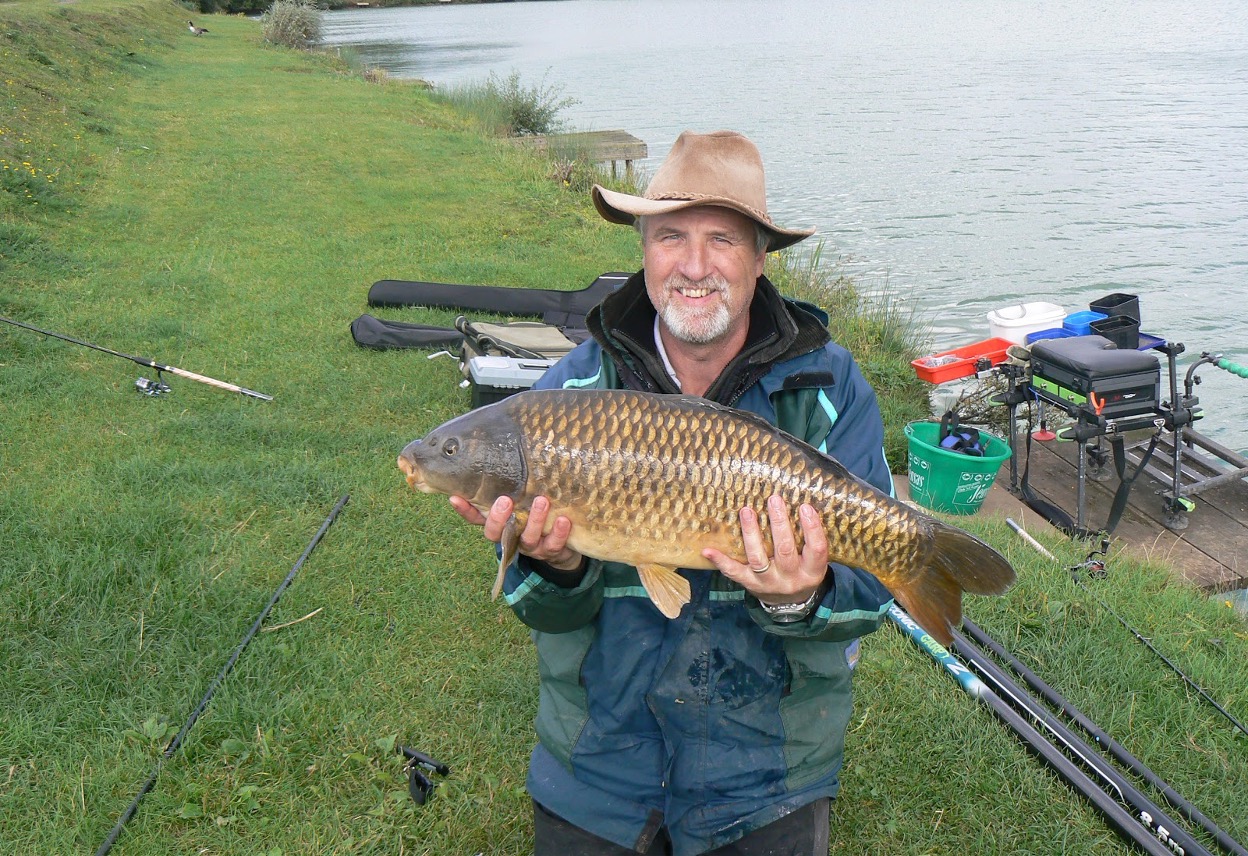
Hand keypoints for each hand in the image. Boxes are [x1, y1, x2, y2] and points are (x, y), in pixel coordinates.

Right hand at [448, 494, 583, 571]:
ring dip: (534, 520)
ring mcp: (530, 546)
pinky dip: (559, 533)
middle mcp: (510, 536)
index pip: (475, 518)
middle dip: (498, 518)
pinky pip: (553, 545)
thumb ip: (514, 485)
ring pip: (527, 538)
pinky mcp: (551, 551)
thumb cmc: (537, 512)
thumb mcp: (524, 498)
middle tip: (505, 500)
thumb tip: (504, 451)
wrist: (563, 544)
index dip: (464, 510)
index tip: (454, 497)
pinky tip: (564, 520)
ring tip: (541, 501)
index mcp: (499, 523)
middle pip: (495, 533)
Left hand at [704, 495, 828, 604]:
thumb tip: (802, 502)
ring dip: (751, 533)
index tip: (805, 507)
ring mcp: (768, 582)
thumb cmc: (802, 572)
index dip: (812, 528)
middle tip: (774, 500)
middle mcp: (790, 578)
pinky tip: (708, 550)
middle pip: (785, 550)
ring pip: (758, 558)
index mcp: (812, 571)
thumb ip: (810, 540)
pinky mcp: (750, 584)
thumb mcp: (813, 562)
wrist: (790, 606)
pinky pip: (734, 572)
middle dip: (779, 523)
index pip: (816, 549)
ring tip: (747, 511)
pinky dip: (720, 561)